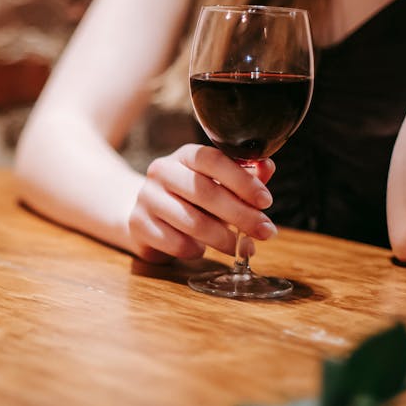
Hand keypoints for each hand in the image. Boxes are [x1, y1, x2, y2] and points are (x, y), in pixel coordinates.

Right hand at [127, 144, 276, 261]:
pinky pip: (175, 242)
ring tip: (241, 248)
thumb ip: (243, 177)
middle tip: (266, 231)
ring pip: (191, 221)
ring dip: (223, 238)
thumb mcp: (218, 184)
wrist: (148, 215)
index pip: (213, 160)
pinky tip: (202, 250)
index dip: (242, 181)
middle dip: (241, 214)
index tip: (266, 201)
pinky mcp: (138, 224)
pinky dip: (195, 250)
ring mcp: (147, 197)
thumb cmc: (191, 199)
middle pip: (204, 192)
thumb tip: (267, 167)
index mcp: (185, 155)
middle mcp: (162, 171)